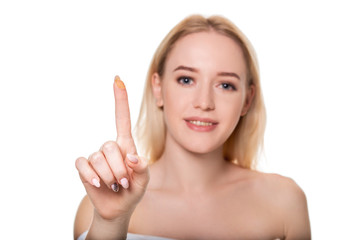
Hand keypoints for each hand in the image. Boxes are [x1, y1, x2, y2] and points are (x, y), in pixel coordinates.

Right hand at [75, 76, 148, 220]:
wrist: (118, 208)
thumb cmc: (133, 190)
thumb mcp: (144, 181)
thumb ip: (143, 169)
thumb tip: (131, 157)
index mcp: (126, 146)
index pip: (122, 119)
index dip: (120, 100)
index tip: (118, 80)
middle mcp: (110, 147)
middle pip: (110, 146)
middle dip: (119, 168)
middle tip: (124, 182)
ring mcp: (96, 157)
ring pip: (98, 157)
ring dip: (109, 175)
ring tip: (115, 185)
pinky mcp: (84, 167)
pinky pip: (83, 164)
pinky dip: (91, 175)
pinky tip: (98, 183)